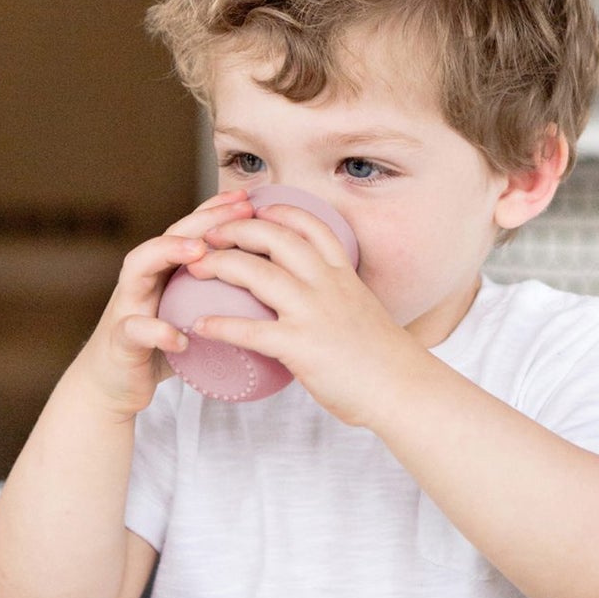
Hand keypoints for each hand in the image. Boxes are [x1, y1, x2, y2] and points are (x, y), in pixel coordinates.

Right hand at [75, 189, 256, 419]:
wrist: (112, 386)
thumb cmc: (159, 347)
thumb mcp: (189, 315)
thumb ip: (215, 298)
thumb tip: (266, 289)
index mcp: (163, 273)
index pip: (189, 232)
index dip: (216, 212)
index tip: (248, 199)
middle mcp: (142, 281)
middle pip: (167, 238)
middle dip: (201, 220)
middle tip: (236, 211)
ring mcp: (127, 307)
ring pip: (138, 269)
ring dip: (167, 253)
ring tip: (199, 251)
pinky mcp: (120, 341)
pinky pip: (134, 331)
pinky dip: (156, 332)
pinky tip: (180, 338)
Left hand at [182, 202, 421, 425]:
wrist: (404, 389)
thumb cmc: (386, 360)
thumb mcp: (363, 312)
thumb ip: (338, 300)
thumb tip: (318, 305)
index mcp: (342, 275)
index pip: (310, 226)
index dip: (279, 211)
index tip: (256, 208)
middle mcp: (326, 284)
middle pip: (274, 238)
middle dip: (235, 229)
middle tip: (209, 235)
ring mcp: (312, 312)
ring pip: (256, 273)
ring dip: (218, 265)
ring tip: (194, 268)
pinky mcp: (300, 345)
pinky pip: (249, 330)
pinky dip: (219, 325)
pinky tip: (199, 326)